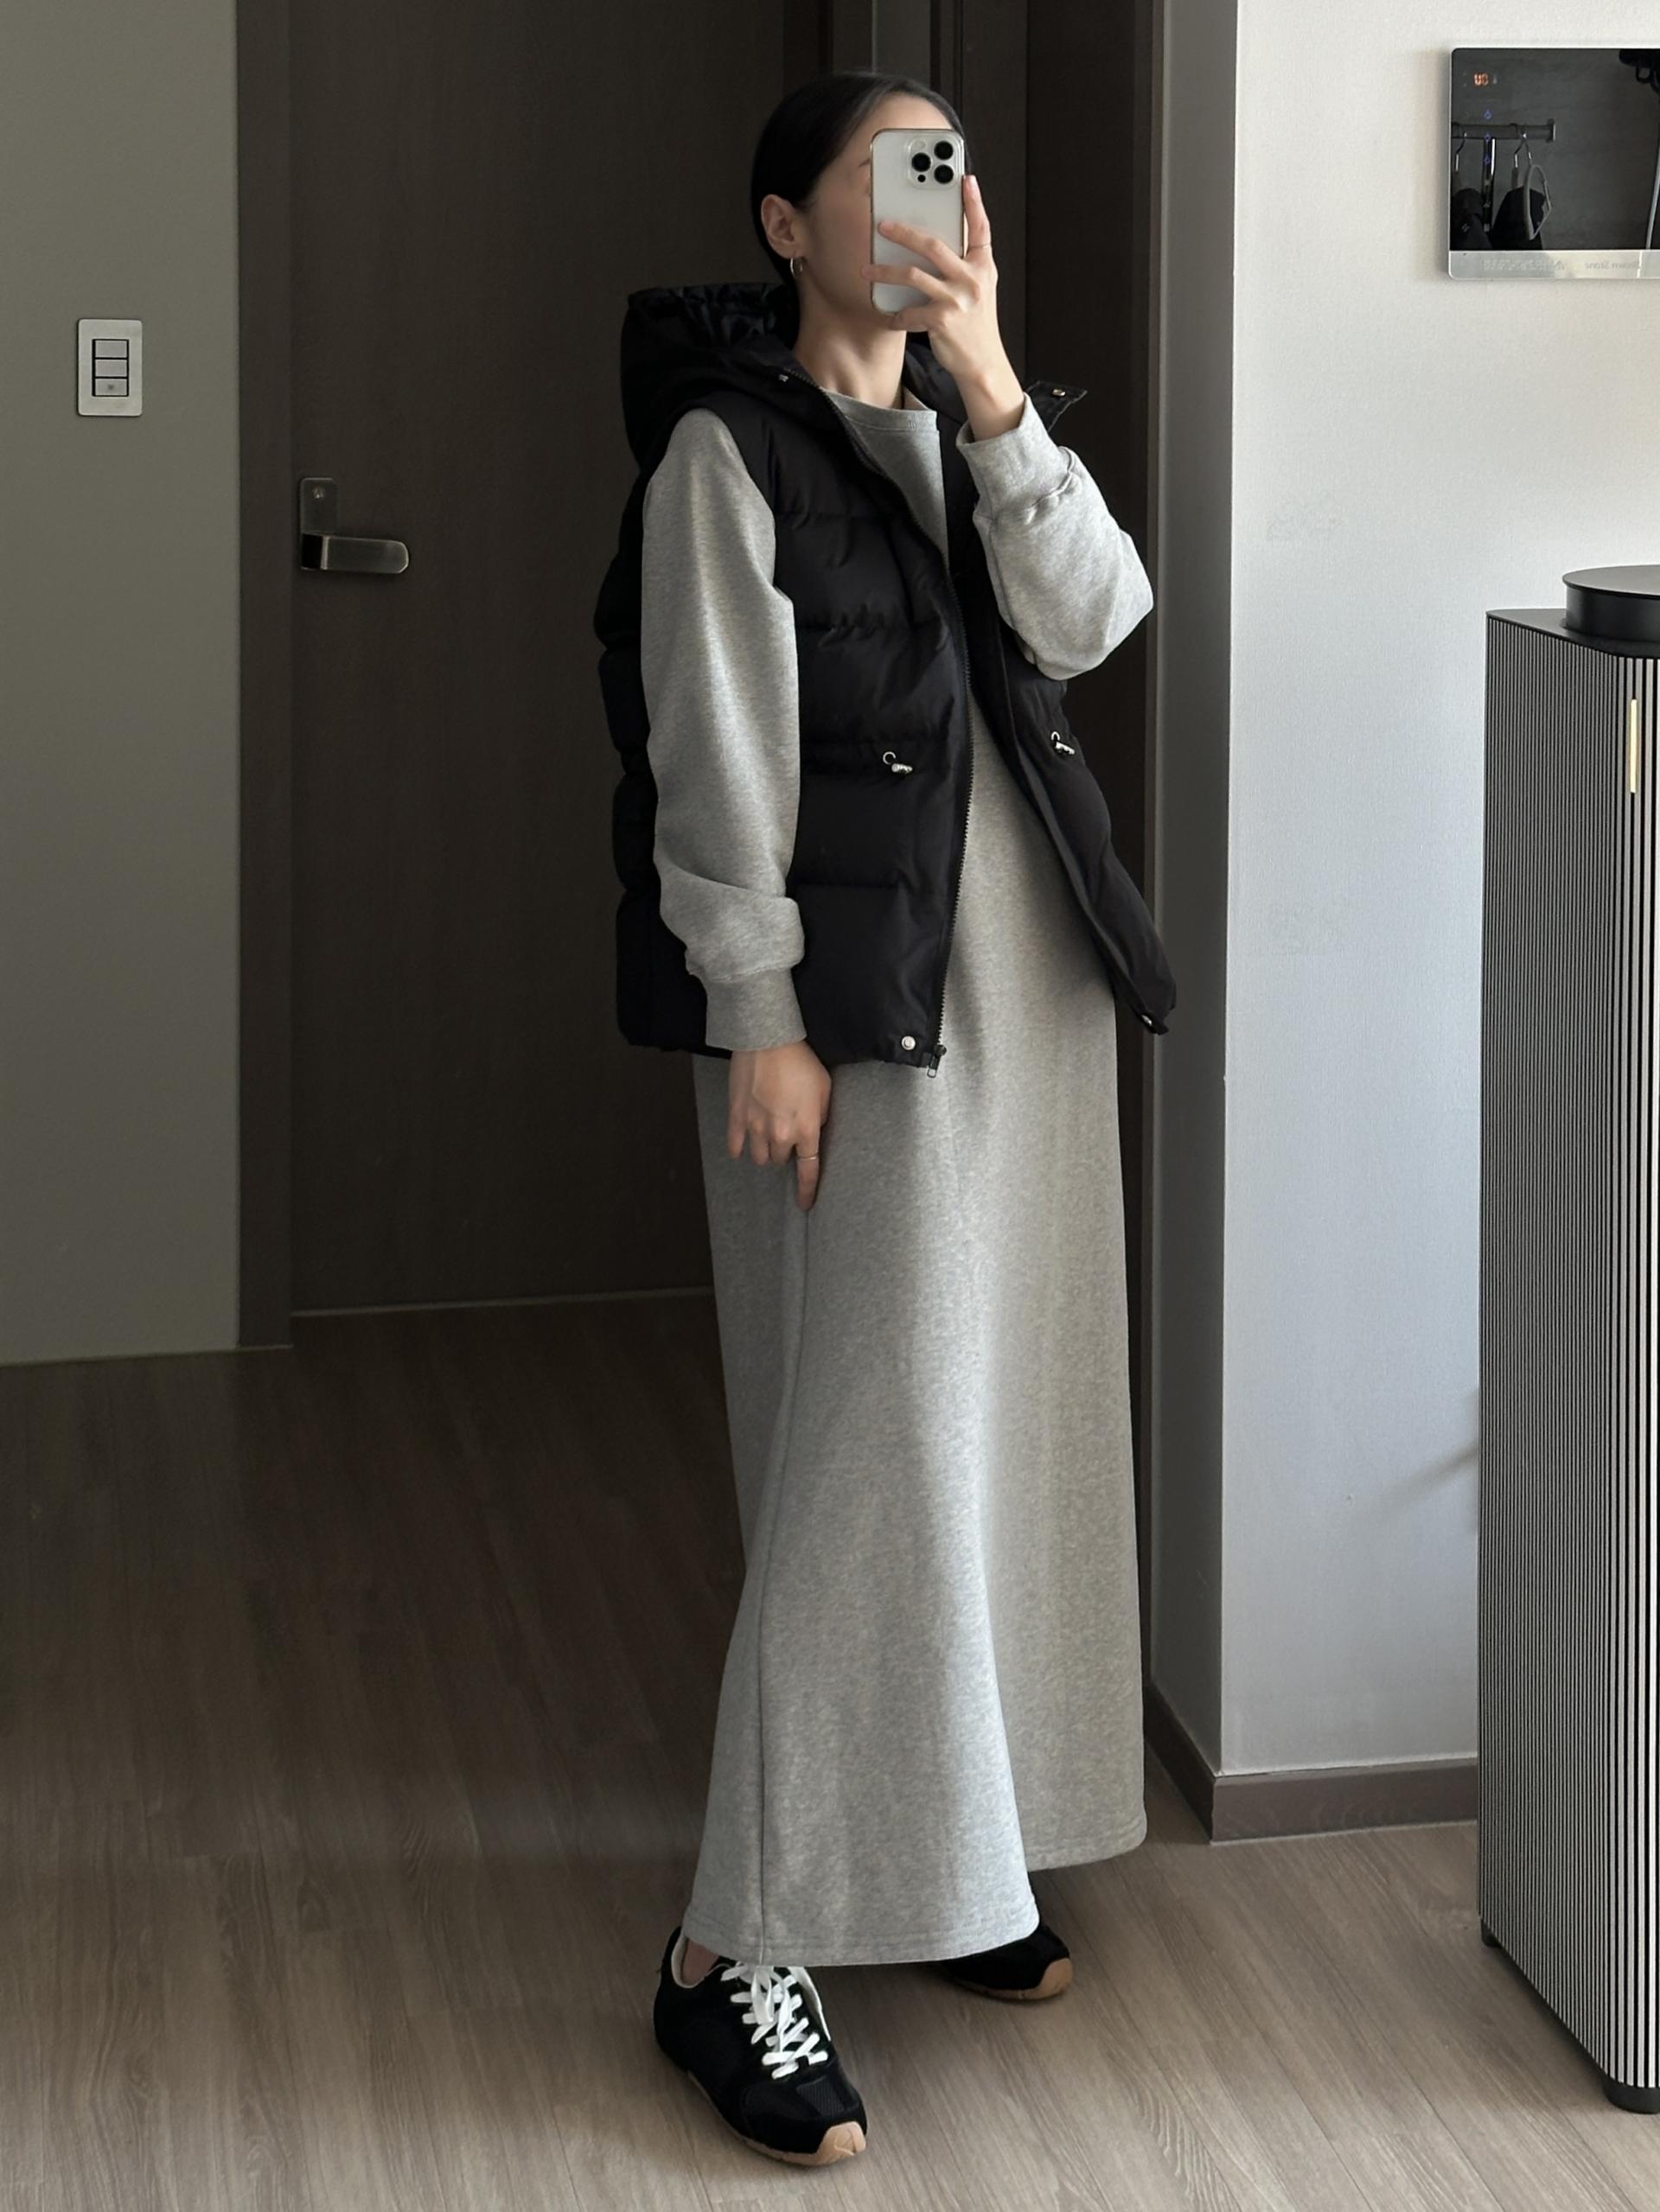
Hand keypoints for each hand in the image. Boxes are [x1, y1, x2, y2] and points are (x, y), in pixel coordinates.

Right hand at [726, 1040, 831, 1210]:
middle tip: (787, 1134)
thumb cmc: (801, 1062)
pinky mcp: (736, 1117)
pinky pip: (735, 1145)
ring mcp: (755, 1128)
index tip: (805, 1204)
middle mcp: (780, 1135)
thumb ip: (820, 1116)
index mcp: (806, 1130)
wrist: (767, 1041)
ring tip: (767, 1136)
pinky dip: (739, 1148)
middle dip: (785, 1153)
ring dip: (764, 1151)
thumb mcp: (824, 1088)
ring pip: (758, 1158)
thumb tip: (814, 1130)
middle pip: (780, 1161)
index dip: (806, 1190)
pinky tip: (743, 1144)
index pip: (808, 1170)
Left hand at [862, 171, 1012, 393]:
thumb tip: (934, 243)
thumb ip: (965, 264)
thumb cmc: (975, 324)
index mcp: (984, 267)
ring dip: (885, 271)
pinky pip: (909, 312)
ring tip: (867, 270)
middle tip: (882, 225)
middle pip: (934, 245)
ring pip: (913, 275)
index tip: (965, 180)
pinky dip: (895, 315)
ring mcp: (957, 299)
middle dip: (905, 232)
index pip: (980, 228)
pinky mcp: (942, 320)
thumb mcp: (979, 289)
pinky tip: (888, 316)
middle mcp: (973, 279)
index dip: (974, 203)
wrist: (983, 363)